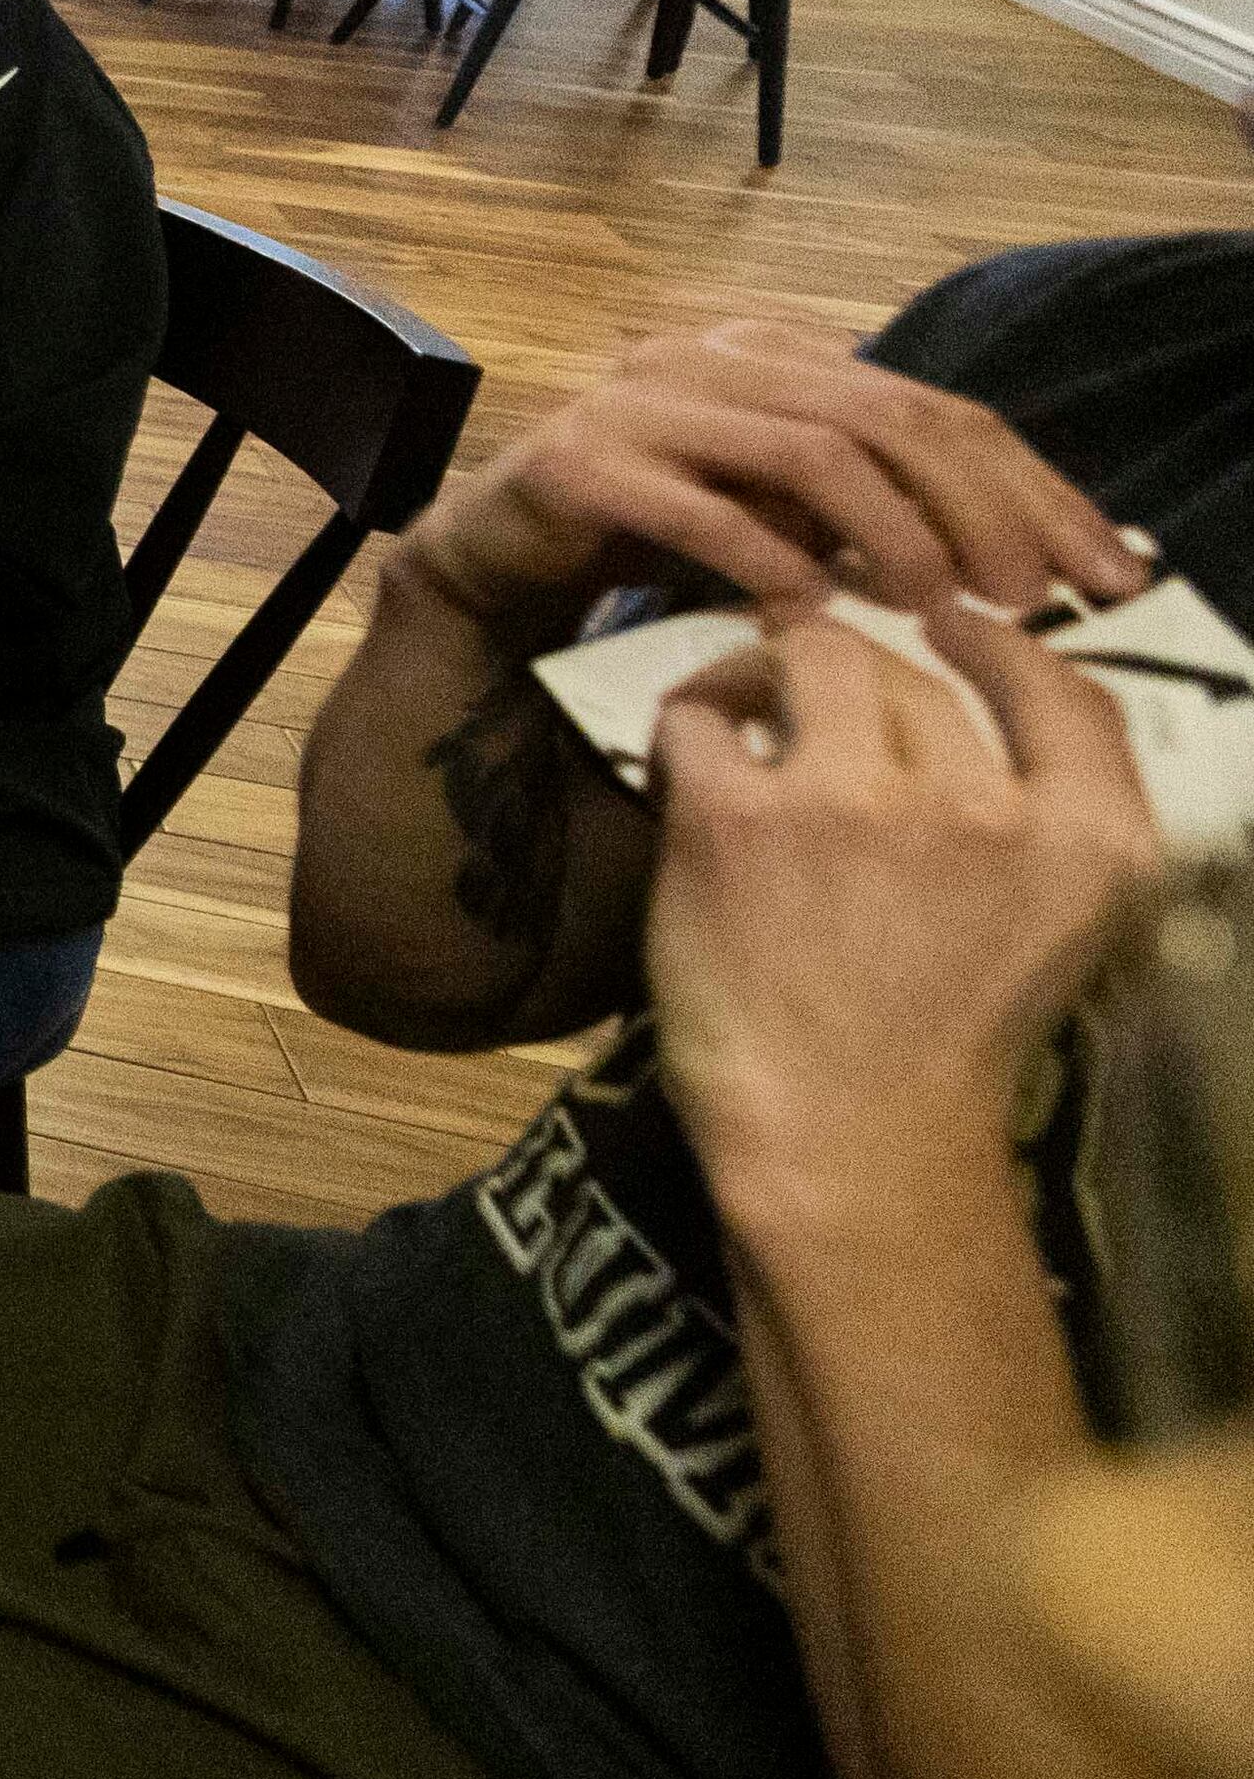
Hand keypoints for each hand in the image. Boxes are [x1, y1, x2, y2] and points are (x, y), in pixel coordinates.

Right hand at [399, 319, 1146, 650]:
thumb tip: (1019, 557)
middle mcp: (713, 356)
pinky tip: (810, 612)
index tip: (1102, 570)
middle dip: (976, 507)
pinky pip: (698, 506)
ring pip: (808, 447)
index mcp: (776, 354)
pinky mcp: (578, 461)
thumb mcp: (787, 521)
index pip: (936, 404)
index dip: (1028, 485)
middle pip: (887, 413)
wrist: (488, 570)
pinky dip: (766, 559)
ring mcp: (640, 400)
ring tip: (932, 606)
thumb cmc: (648, 548)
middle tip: (1026, 596)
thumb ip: (874, 515)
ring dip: (888, 532)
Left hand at [644, 606, 1160, 1265]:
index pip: (1065, 691)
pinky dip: (690, 721)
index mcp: (1087, 840)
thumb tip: (977, 699)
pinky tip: (690, 760)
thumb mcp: (1054, 929)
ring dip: (772, 670)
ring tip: (746, 708)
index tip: (953, 629)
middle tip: (813, 699)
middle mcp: (983, 807)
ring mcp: (857, 803)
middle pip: (918, 671)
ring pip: (812, 657)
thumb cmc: (940, 1049)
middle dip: (864, 679)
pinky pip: (700, 713)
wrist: (848, 1149)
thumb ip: (1041, 819)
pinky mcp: (738, 819)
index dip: (1001, 646)